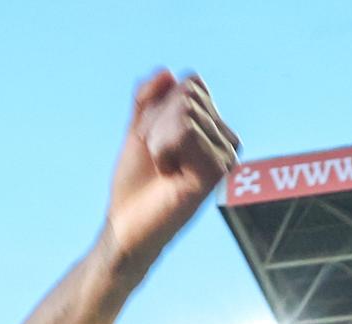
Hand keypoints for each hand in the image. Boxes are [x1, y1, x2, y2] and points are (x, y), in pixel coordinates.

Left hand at [105, 71, 239, 268]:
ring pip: (185, 110)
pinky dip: (163, 149)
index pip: (190, 83)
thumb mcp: (138, 130)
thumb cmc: (134, 182)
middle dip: (155, 122)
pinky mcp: (218, 170)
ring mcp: (226, 154)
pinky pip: (186, 130)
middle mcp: (226, 137)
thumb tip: (167, 71)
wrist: (125, 224)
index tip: (153, 141)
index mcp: (212, 125)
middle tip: (155, 157)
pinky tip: (169, 174)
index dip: (158, 108)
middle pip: (187, 93)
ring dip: (156, 138)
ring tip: (162, 167)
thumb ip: (149, 98)